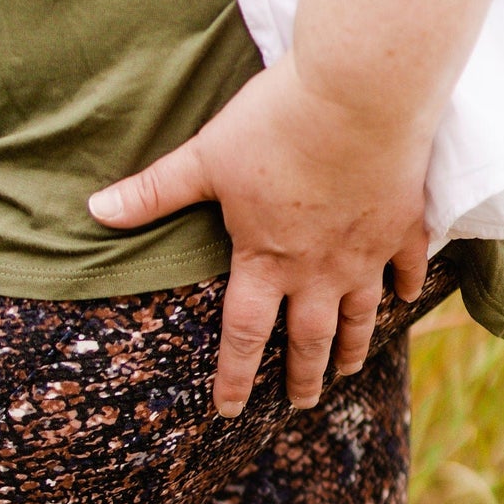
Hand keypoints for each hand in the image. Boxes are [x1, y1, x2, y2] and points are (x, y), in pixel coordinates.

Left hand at [88, 53, 430, 416]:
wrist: (361, 92)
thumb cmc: (277, 122)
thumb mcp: (206, 156)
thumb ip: (154, 191)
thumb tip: (94, 210)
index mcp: (266, 261)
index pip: (244, 335)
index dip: (234, 377)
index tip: (229, 411)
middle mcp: (318, 271)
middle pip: (308, 339)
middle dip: (302, 378)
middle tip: (300, 404)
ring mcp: (365, 252)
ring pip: (360, 315)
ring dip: (353, 347)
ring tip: (348, 370)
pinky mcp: (403, 223)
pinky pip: (407, 266)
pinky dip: (408, 285)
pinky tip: (408, 298)